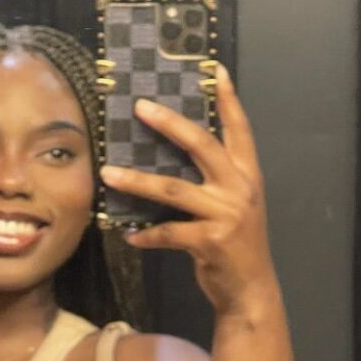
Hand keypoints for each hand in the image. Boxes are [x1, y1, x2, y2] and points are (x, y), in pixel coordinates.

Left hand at [100, 65, 278, 315]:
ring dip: (136, 181)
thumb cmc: (236, 244)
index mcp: (247, 175)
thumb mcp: (234, 206)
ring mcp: (226, 214)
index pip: (239, 129)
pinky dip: (146, 235)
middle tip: (140, 108)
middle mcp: (239, 189)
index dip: (228, 100)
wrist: (251, 289)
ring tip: (108, 173)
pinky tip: (129, 235)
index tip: (214, 70)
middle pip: (201, 145)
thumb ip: (215, 180)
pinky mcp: (210, 241)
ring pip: (173, 189)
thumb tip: (173, 157)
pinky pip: (168, 232)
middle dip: (168, 124)